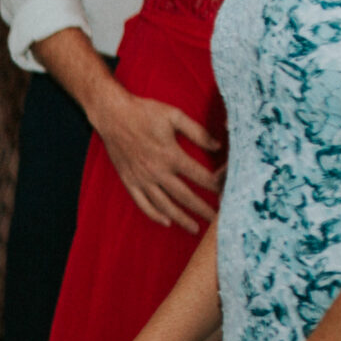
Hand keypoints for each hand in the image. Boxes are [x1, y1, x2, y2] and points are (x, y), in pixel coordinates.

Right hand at [91, 89, 221, 233]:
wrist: (113, 115)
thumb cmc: (145, 112)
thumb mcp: (175, 115)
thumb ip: (197, 132)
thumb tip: (218, 146)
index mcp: (171, 154)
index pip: (200, 176)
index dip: (215, 185)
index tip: (227, 192)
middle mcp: (157, 171)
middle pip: (185, 196)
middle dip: (203, 209)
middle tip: (217, 220)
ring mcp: (142, 179)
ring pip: (164, 205)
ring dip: (181, 218)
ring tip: (195, 228)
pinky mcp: (129, 181)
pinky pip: (143, 204)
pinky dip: (155, 215)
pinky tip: (166, 222)